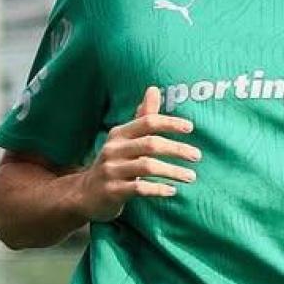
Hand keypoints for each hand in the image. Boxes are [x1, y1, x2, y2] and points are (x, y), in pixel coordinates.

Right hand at [77, 86, 199, 221]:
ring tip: (191, 176)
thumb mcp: (124, 139)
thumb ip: (142, 117)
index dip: (169, 123)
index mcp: (119, 134)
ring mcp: (111, 170)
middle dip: (177, 149)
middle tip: (197, 156)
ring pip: (147, 166)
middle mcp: (113, 149)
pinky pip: (139, 188)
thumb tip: (154, 89)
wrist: (85, 194)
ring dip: (173, 171)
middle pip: (151, 144)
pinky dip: (158, 189)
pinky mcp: (112, 191)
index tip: (190, 128)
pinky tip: (172, 191)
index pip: (147, 122)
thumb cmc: (114, 163)